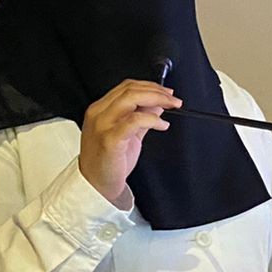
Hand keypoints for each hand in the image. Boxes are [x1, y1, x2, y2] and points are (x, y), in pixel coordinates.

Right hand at [79, 80, 181, 206]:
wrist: (97, 184)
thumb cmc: (108, 161)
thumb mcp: (128, 134)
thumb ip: (141, 117)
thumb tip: (158, 104)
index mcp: (100, 110)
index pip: (126, 87)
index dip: (150, 86)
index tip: (167, 92)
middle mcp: (99, 114)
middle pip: (130, 89)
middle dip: (156, 91)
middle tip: (174, 99)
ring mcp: (103, 125)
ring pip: (131, 98)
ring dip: (156, 99)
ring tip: (172, 106)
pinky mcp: (110, 139)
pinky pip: (134, 121)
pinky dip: (152, 119)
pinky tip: (162, 125)